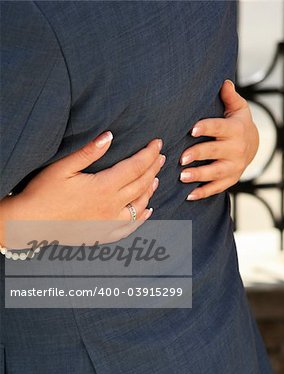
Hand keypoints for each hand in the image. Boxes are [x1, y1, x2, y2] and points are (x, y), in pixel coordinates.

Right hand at [0, 132, 164, 245]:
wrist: (31, 224)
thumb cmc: (43, 193)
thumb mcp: (62, 168)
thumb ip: (88, 152)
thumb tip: (109, 136)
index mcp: (103, 187)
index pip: (136, 167)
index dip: (149, 154)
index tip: (157, 143)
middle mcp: (112, 206)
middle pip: (142, 184)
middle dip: (153, 168)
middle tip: (160, 156)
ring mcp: (110, 222)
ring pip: (140, 205)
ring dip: (151, 190)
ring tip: (156, 178)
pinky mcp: (105, 234)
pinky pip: (131, 227)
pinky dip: (142, 217)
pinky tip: (148, 210)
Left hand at [180, 79, 258, 199]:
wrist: (253, 145)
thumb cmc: (237, 124)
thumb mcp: (238, 108)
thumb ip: (229, 97)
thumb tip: (223, 82)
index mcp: (235, 130)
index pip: (219, 128)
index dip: (206, 128)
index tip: (192, 130)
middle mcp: (236, 149)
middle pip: (214, 151)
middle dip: (198, 154)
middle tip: (181, 158)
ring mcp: (234, 167)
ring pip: (215, 172)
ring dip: (198, 175)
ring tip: (182, 176)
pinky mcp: (230, 180)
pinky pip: (216, 188)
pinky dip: (203, 192)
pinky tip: (188, 195)